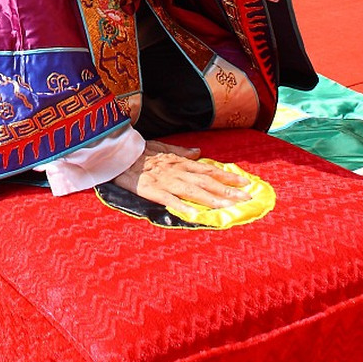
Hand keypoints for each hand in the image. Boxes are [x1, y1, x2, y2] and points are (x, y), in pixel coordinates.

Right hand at [110, 141, 251, 208]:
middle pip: (206, 182)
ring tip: (229, 207)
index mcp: (179, 162)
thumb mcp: (161, 147)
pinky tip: (193, 214)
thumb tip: (199, 152)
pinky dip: (181, 205)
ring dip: (212, 199)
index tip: (245, 182)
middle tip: (247, 198)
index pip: (208, 170)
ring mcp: (164, 181)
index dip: (227, 176)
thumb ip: (180, 152)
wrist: (115, 152)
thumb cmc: (137, 151)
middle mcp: (176, 171)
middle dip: (227, 190)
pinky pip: (168, 199)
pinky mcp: (151, 190)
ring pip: (193, 191)